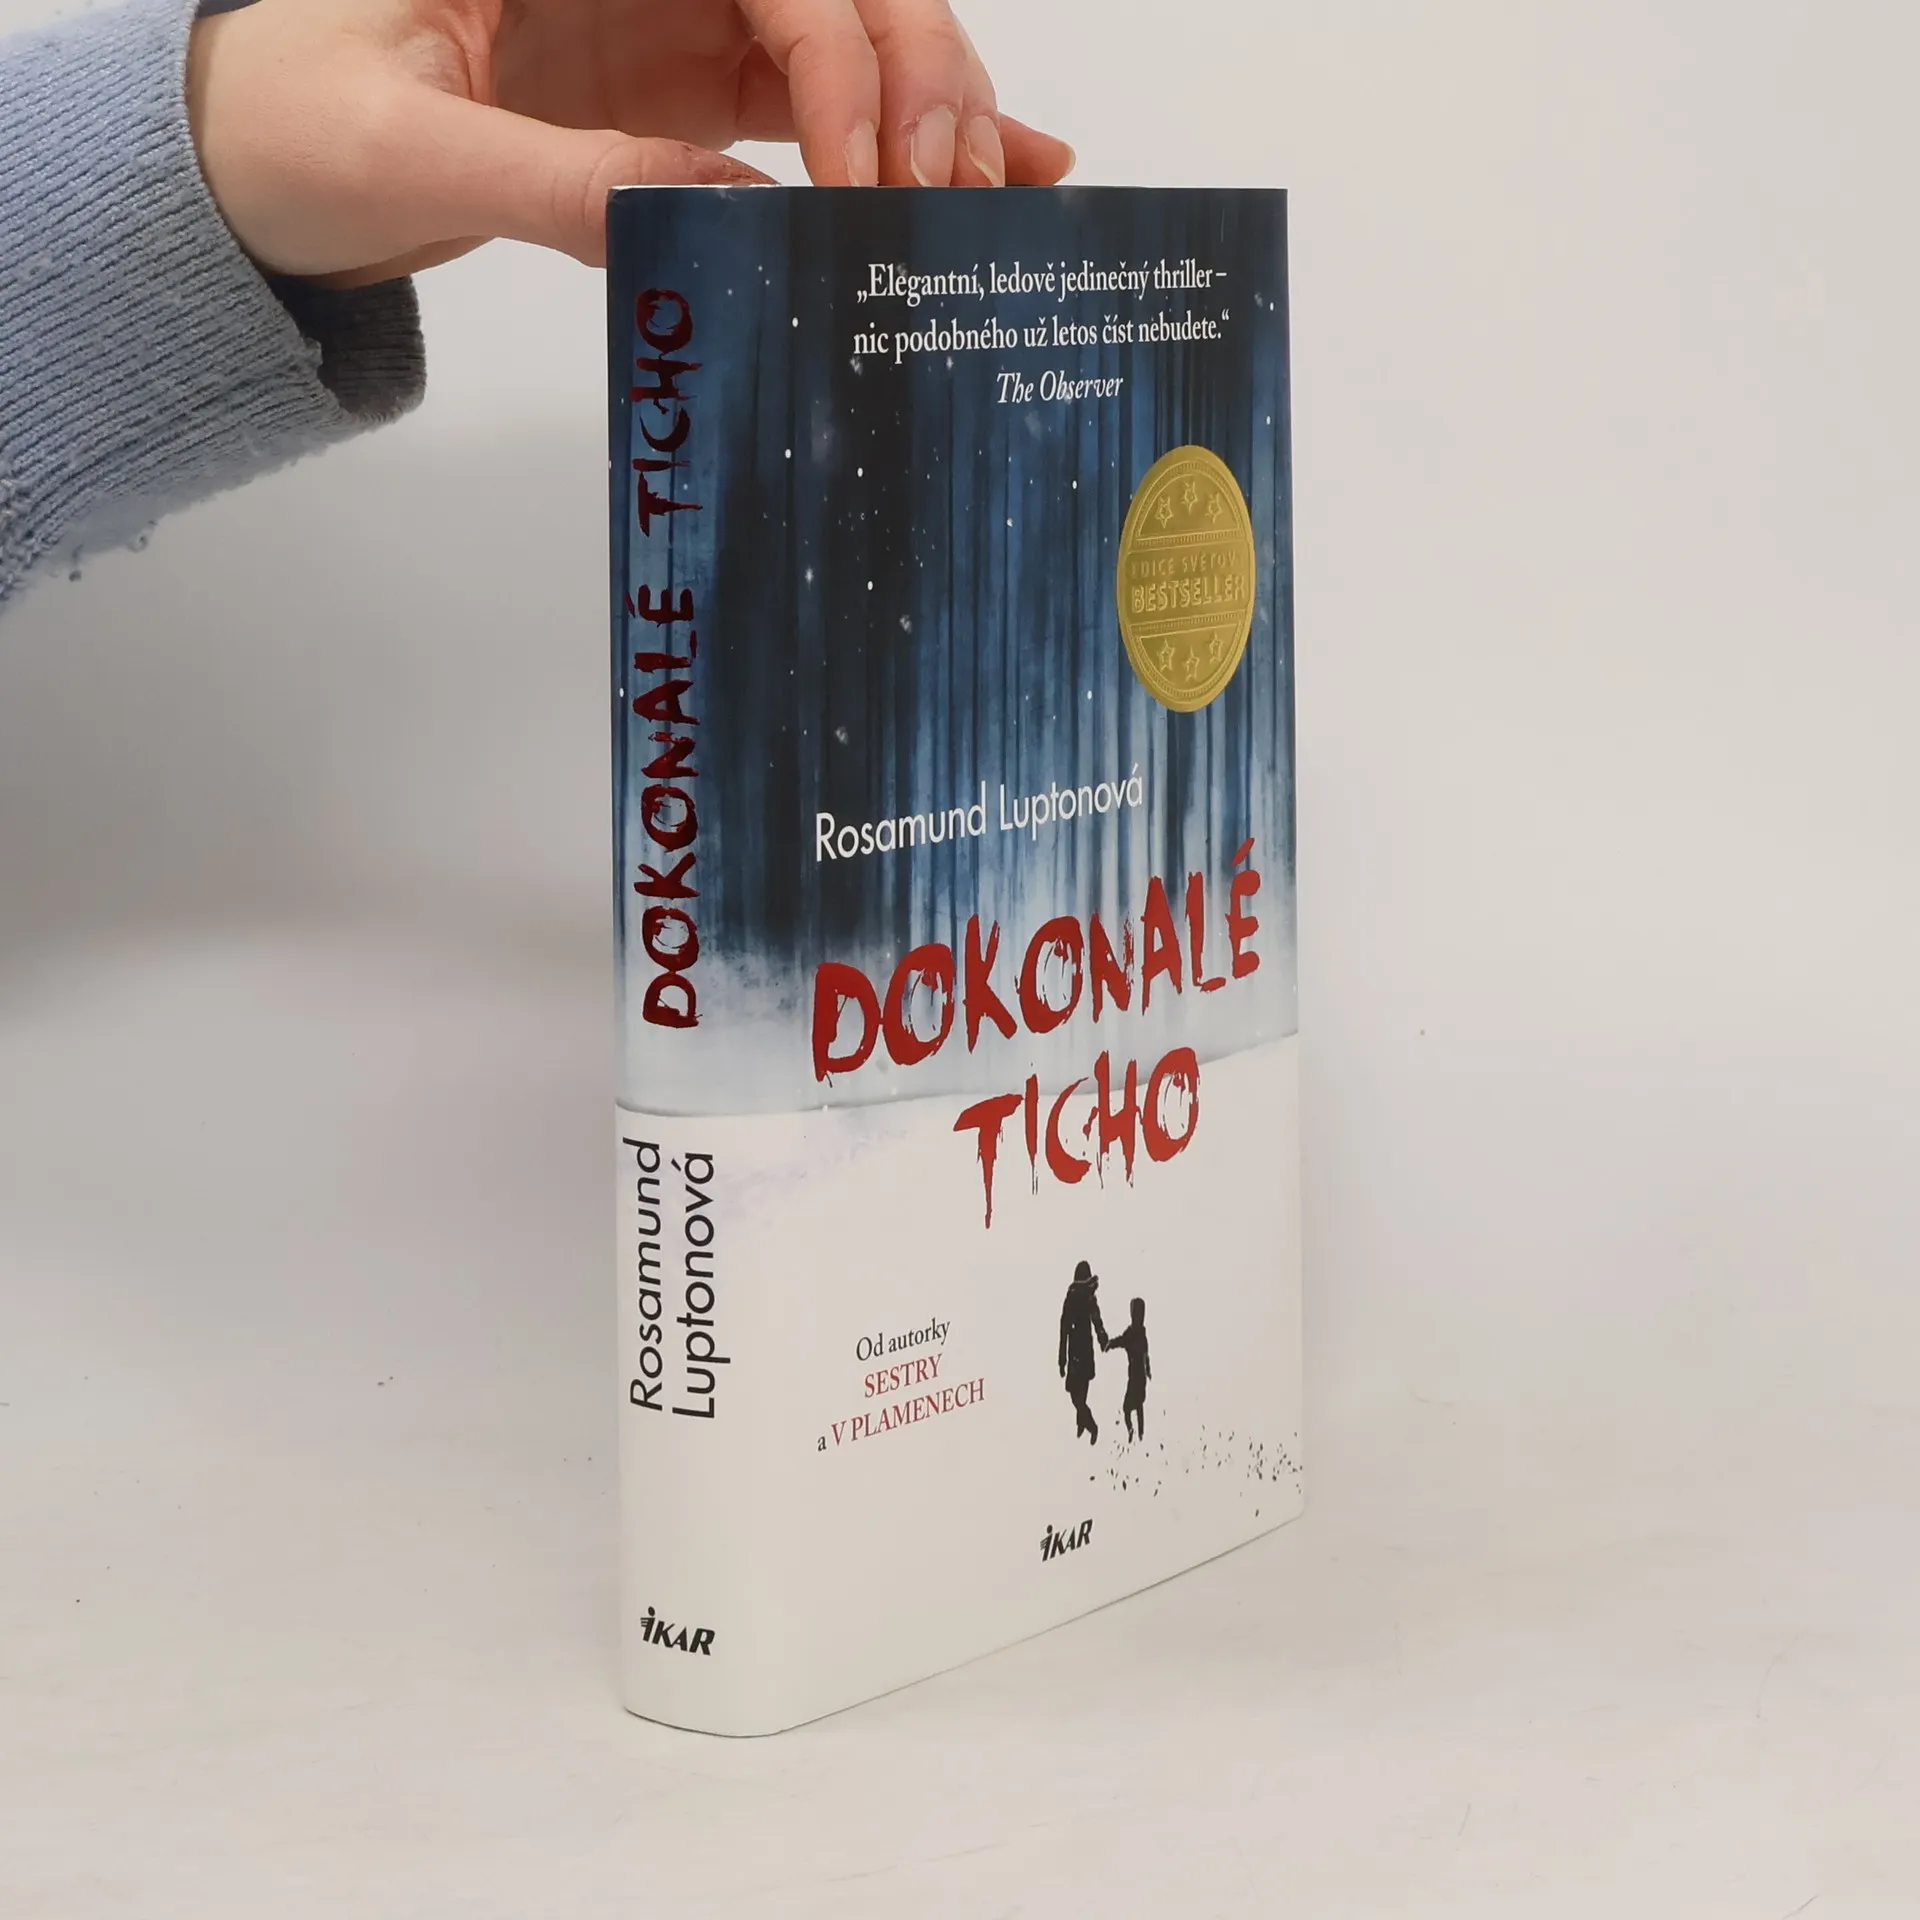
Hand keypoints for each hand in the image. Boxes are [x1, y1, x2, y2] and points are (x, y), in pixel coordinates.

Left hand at [186, 0, 1074, 284]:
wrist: (252, 168)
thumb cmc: (287, 124)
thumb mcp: (407, 146)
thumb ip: (557, 177)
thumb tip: (720, 222)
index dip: (845, 66)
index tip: (865, 188)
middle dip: (921, 84)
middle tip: (949, 202)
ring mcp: (680, 21)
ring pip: (854, 42)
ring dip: (936, 113)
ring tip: (987, 202)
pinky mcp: (685, 89)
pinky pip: (815, 104)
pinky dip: (896, 139)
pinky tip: (988, 172)